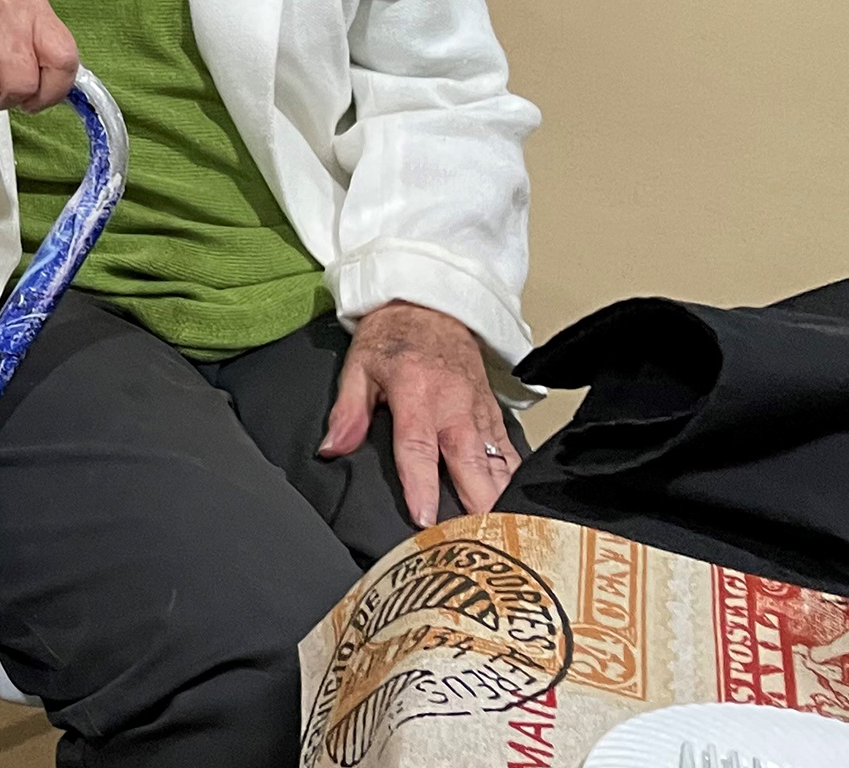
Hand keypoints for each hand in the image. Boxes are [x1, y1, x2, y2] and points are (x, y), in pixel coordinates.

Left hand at [321, 300, 516, 527]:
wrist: (433, 304)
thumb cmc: (393, 336)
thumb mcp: (358, 365)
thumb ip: (347, 411)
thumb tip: (331, 449)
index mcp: (417, 394)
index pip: (419, 448)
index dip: (421, 485)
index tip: (424, 519)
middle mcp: (455, 407)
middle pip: (470, 464)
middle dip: (475, 506)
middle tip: (475, 544)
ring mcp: (480, 412)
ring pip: (497, 464)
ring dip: (498, 500)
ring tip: (501, 539)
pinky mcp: (495, 414)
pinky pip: (509, 453)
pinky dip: (513, 482)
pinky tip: (517, 511)